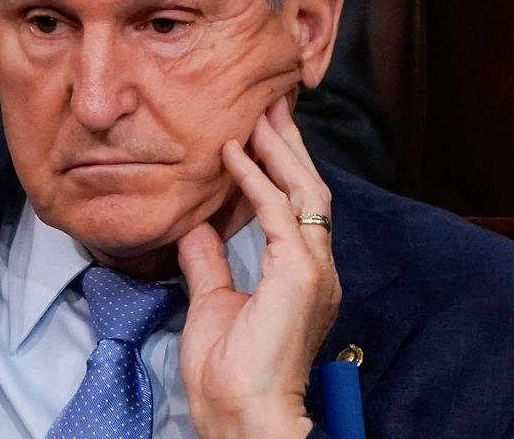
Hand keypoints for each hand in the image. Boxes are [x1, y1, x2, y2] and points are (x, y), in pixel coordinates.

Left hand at [176, 99, 341, 438]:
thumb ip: (208, 261)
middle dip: (289, 144)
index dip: (281, 166)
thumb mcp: (213, 302)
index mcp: (302, 274)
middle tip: (269, 105)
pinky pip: (277, 211)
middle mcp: (317, 266)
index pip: (298, 206)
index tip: (261, 132)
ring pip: (303, 191)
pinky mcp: (299, 272)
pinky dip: (255, 178)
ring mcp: (313, 268)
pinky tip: (233, 155)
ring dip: (279, 149)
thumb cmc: (230, 374)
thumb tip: (196, 223)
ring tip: (258, 114)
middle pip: (309, 188)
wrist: (243, 415)